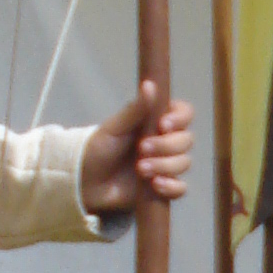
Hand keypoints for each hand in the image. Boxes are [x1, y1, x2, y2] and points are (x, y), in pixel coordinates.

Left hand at [81, 82, 194, 213]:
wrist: (85, 179)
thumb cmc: (99, 147)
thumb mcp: (115, 126)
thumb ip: (136, 109)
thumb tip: (150, 84)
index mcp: (157, 121)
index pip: (184, 114)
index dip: (180, 119)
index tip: (162, 125)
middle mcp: (166, 142)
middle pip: (186, 140)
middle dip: (166, 145)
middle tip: (141, 148)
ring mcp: (166, 165)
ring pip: (184, 163)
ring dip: (165, 166)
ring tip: (140, 169)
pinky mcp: (163, 187)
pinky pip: (180, 188)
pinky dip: (171, 186)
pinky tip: (154, 184)